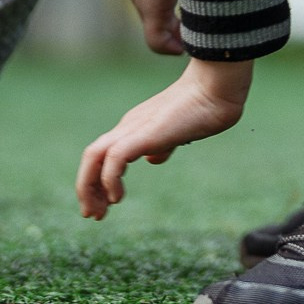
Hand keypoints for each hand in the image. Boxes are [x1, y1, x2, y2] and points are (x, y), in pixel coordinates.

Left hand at [75, 57, 250, 219]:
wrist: (216, 88)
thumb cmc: (205, 107)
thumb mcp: (179, 133)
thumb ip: (163, 145)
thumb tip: (152, 159)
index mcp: (135, 126)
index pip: (104, 154)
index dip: (99, 181)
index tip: (106, 204)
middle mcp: (128, 126)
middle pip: (91, 156)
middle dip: (87, 188)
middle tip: (93, 215)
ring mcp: (134, 128)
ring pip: (93, 156)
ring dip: (89, 186)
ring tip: (98, 212)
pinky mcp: (143, 133)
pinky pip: (114, 157)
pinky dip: (109, 179)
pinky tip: (117, 197)